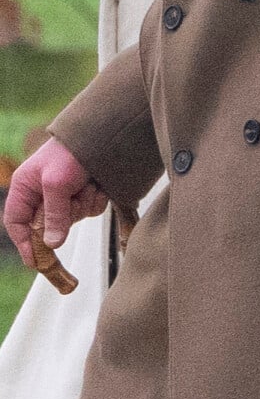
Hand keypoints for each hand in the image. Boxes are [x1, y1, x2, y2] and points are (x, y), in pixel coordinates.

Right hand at [3, 136, 108, 267]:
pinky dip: (96, 200)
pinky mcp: (84, 193)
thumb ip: (54, 214)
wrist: (102, 136)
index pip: (17, 223)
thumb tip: (52, 244)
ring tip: (86, 183)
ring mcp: (65, 195)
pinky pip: (90, 210)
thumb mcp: (57, 184)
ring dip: (83, 203)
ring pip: (74, 218)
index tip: (37, 262)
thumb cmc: (70, 153)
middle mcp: (43, 193)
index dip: (25, 243)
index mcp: (25, 188)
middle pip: (49, 226)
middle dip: (65, 216)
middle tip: (73, 199)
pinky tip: (97, 184)